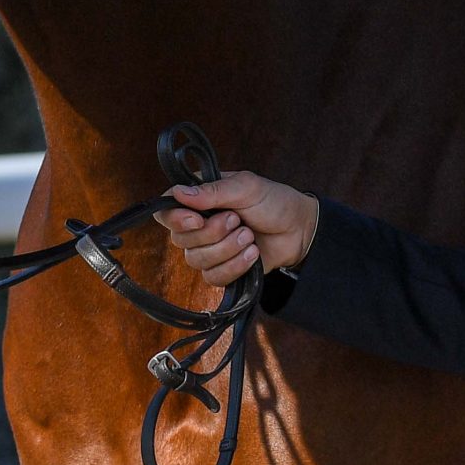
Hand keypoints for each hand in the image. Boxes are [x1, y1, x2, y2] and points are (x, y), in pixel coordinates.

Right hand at [154, 171, 318, 284]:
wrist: (298, 229)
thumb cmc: (273, 201)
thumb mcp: (246, 187)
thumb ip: (213, 191)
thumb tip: (178, 192)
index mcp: (198, 200)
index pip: (165, 212)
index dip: (175, 219)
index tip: (196, 220)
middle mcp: (198, 225)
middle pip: (180, 239)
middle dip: (213, 233)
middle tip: (238, 220)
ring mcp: (208, 249)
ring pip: (196, 260)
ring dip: (227, 249)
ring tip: (250, 236)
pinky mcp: (221, 270)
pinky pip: (213, 277)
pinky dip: (235, 266)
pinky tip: (252, 253)